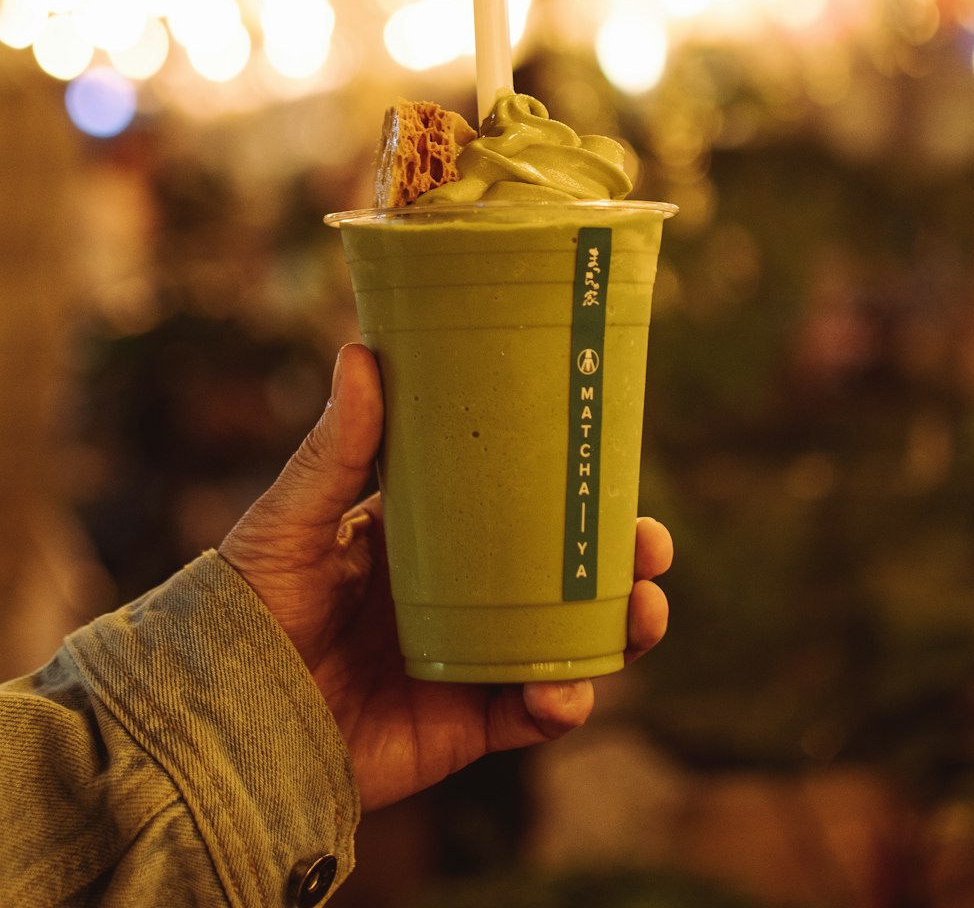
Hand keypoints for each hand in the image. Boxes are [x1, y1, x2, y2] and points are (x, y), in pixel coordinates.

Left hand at [220, 343, 672, 811]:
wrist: (218, 723)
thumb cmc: (246, 606)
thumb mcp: (290, 518)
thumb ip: (334, 451)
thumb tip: (361, 352)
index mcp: (430, 534)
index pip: (518, 500)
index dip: (573, 484)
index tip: (616, 460)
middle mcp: (463, 593)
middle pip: (564, 571)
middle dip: (620, 560)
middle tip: (651, 545)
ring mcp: (471, 657)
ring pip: (570, 638)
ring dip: (618, 628)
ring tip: (643, 612)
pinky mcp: (466, 723)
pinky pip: (533, 713)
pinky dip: (562, 703)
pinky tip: (564, 692)